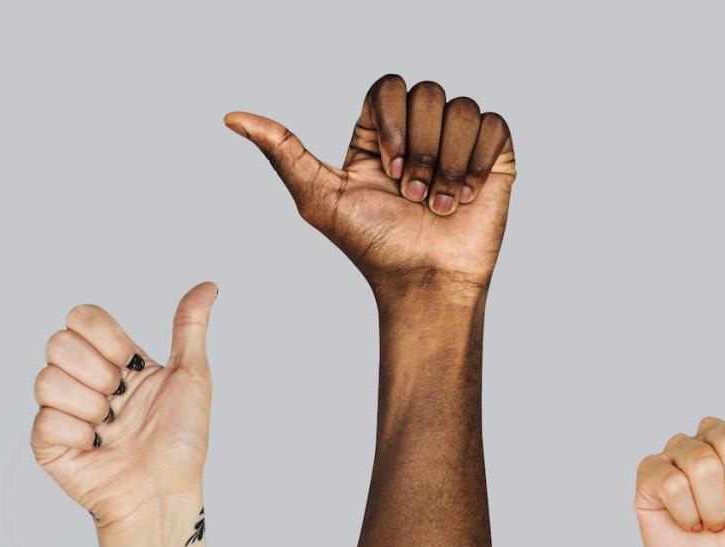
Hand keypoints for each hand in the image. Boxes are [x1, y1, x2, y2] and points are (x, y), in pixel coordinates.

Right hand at [31, 283, 218, 529]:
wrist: (166, 492)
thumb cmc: (182, 442)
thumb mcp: (192, 378)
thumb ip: (189, 327)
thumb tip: (207, 286)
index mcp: (114, 360)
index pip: (82, 318)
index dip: (107, 338)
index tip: (133, 365)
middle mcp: (84, 381)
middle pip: (58, 343)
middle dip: (98, 373)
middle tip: (121, 400)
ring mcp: (63, 411)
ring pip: (45, 379)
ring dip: (90, 406)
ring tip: (110, 427)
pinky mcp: (47, 444)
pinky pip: (45, 420)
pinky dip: (79, 435)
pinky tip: (98, 447)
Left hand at [226, 74, 514, 299]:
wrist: (424, 282)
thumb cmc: (373, 247)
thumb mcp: (318, 197)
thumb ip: (281, 151)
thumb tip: (231, 117)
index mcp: (380, 132)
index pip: (388, 87)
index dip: (391, 122)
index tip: (388, 168)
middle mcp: (420, 132)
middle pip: (426, 93)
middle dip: (421, 148)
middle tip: (413, 193)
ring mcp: (458, 144)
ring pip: (461, 109)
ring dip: (449, 163)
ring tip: (440, 203)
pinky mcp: (494, 159)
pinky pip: (493, 127)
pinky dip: (478, 164)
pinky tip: (467, 198)